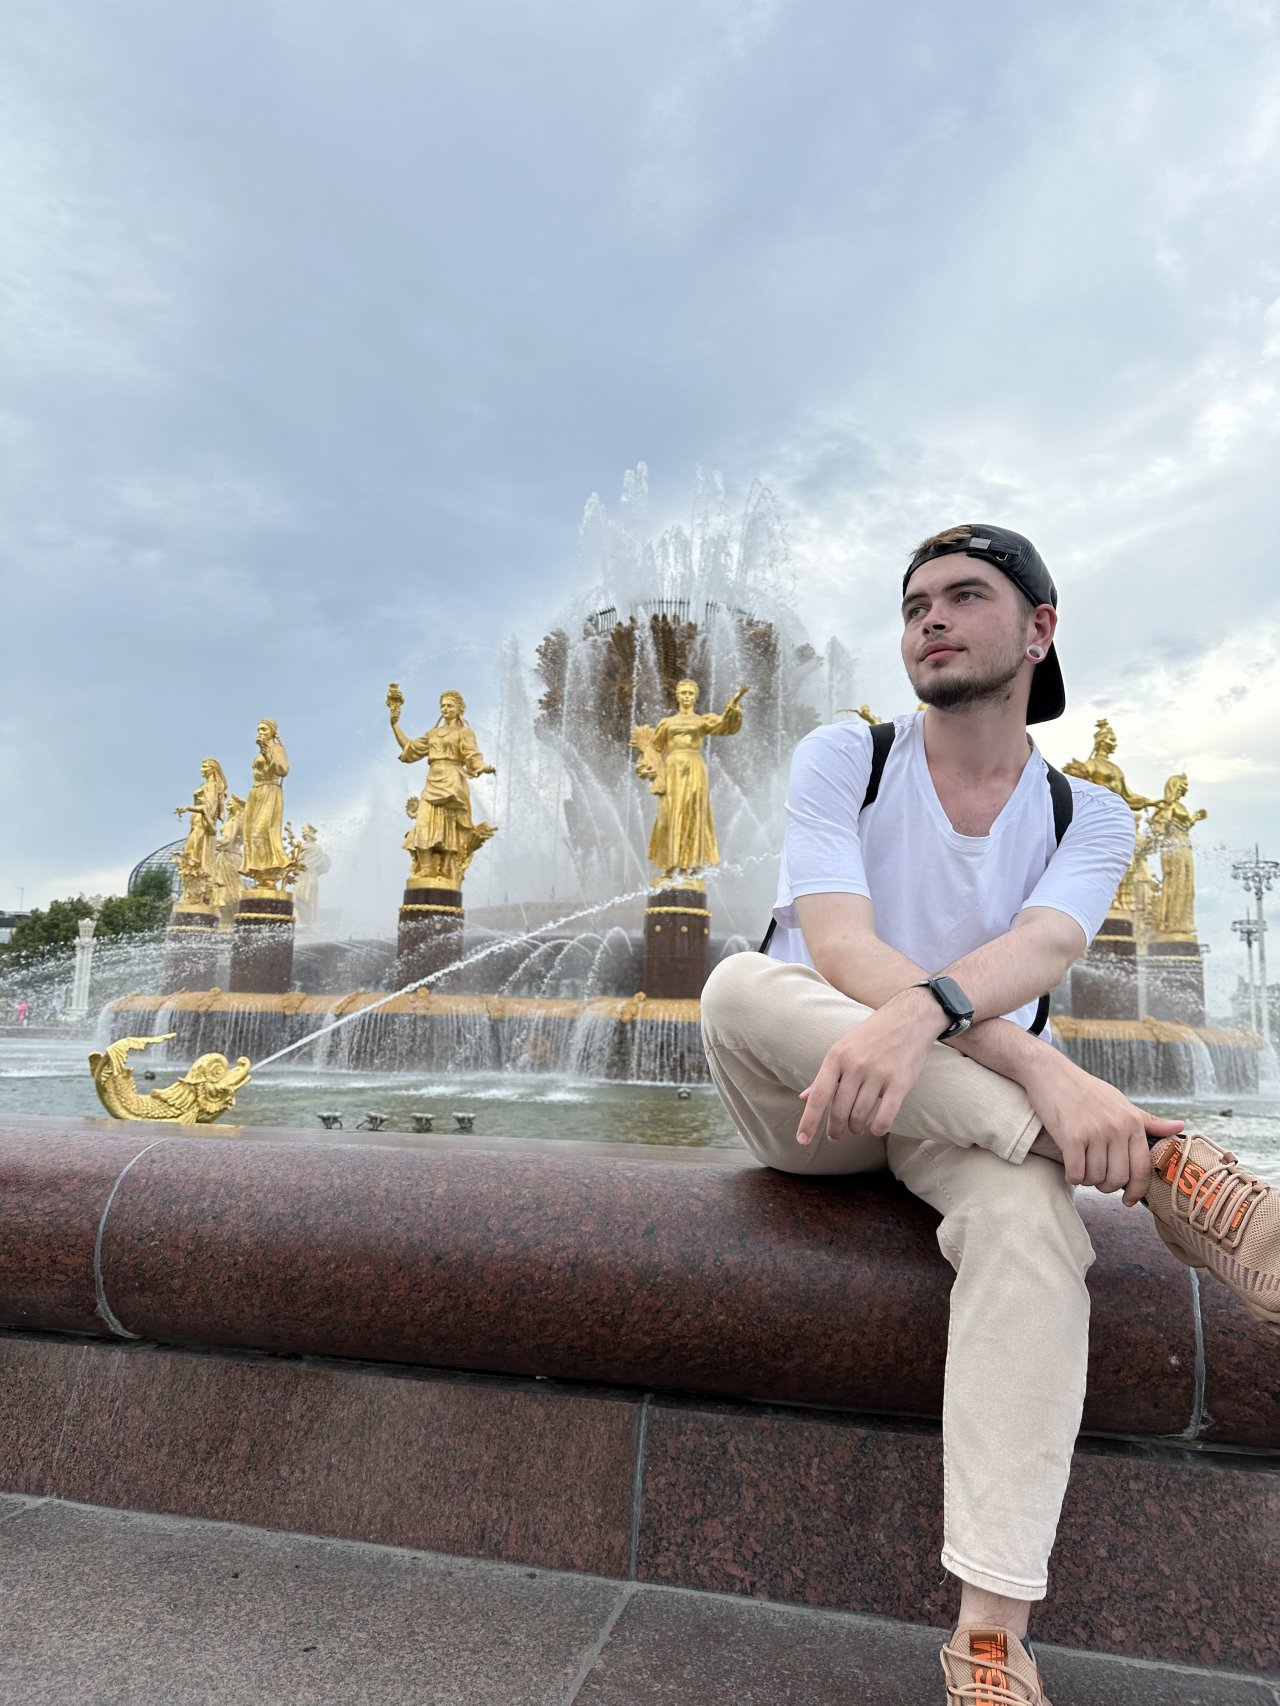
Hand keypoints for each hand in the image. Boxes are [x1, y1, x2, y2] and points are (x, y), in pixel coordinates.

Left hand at [797, 988, 937, 1145]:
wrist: (908, 1020)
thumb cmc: (870, 1037)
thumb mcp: (842, 1050)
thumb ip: (824, 1077)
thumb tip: (803, 1098)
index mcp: (836, 1057)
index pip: (818, 1096)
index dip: (808, 1120)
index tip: (802, 1140)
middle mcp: (855, 1065)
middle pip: (839, 1110)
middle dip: (835, 1129)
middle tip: (835, 1135)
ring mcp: (878, 1074)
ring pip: (860, 1115)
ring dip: (856, 1128)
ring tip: (856, 1128)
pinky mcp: (900, 1082)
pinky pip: (886, 1115)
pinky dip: (878, 1128)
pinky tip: (875, 1128)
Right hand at [1021, 1050, 1182, 1204]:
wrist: (1051, 1073)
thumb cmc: (1086, 1090)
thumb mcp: (1121, 1103)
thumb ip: (1149, 1121)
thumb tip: (1181, 1127)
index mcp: (1132, 1122)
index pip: (1142, 1168)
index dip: (1136, 1190)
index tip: (1128, 1201)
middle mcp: (1117, 1128)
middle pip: (1118, 1178)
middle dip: (1106, 1186)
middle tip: (1096, 1178)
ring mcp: (1094, 1132)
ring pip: (1096, 1178)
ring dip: (1087, 1180)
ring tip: (1081, 1167)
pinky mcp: (1071, 1136)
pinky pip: (1076, 1173)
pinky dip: (1072, 1176)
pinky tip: (1070, 1169)